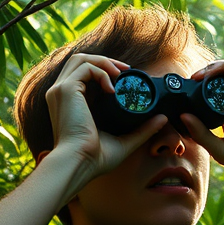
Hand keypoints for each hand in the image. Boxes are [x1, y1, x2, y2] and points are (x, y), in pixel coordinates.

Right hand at [44, 53, 166, 184]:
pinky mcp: (65, 90)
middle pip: (80, 61)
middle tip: (125, 70)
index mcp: (69, 103)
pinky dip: (102, 72)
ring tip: (121, 73)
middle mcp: (61, 94)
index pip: (83, 74)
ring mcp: (60, 91)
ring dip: (103, 61)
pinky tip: (113, 88)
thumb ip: (142, 130)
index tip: (124, 77)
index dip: (104, 70)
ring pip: (81, 59)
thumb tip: (163, 119)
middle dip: (105, 61)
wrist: (79, 164)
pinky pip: (85, 68)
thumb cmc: (94, 159)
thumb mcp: (123, 141)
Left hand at [180, 60, 223, 186]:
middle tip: (196, 77)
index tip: (187, 86)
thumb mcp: (220, 149)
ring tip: (209, 73)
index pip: (212, 89)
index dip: (199, 84)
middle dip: (208, 71)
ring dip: (221, 66)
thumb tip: (182, 116)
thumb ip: (201, 134)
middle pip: (222, 75)